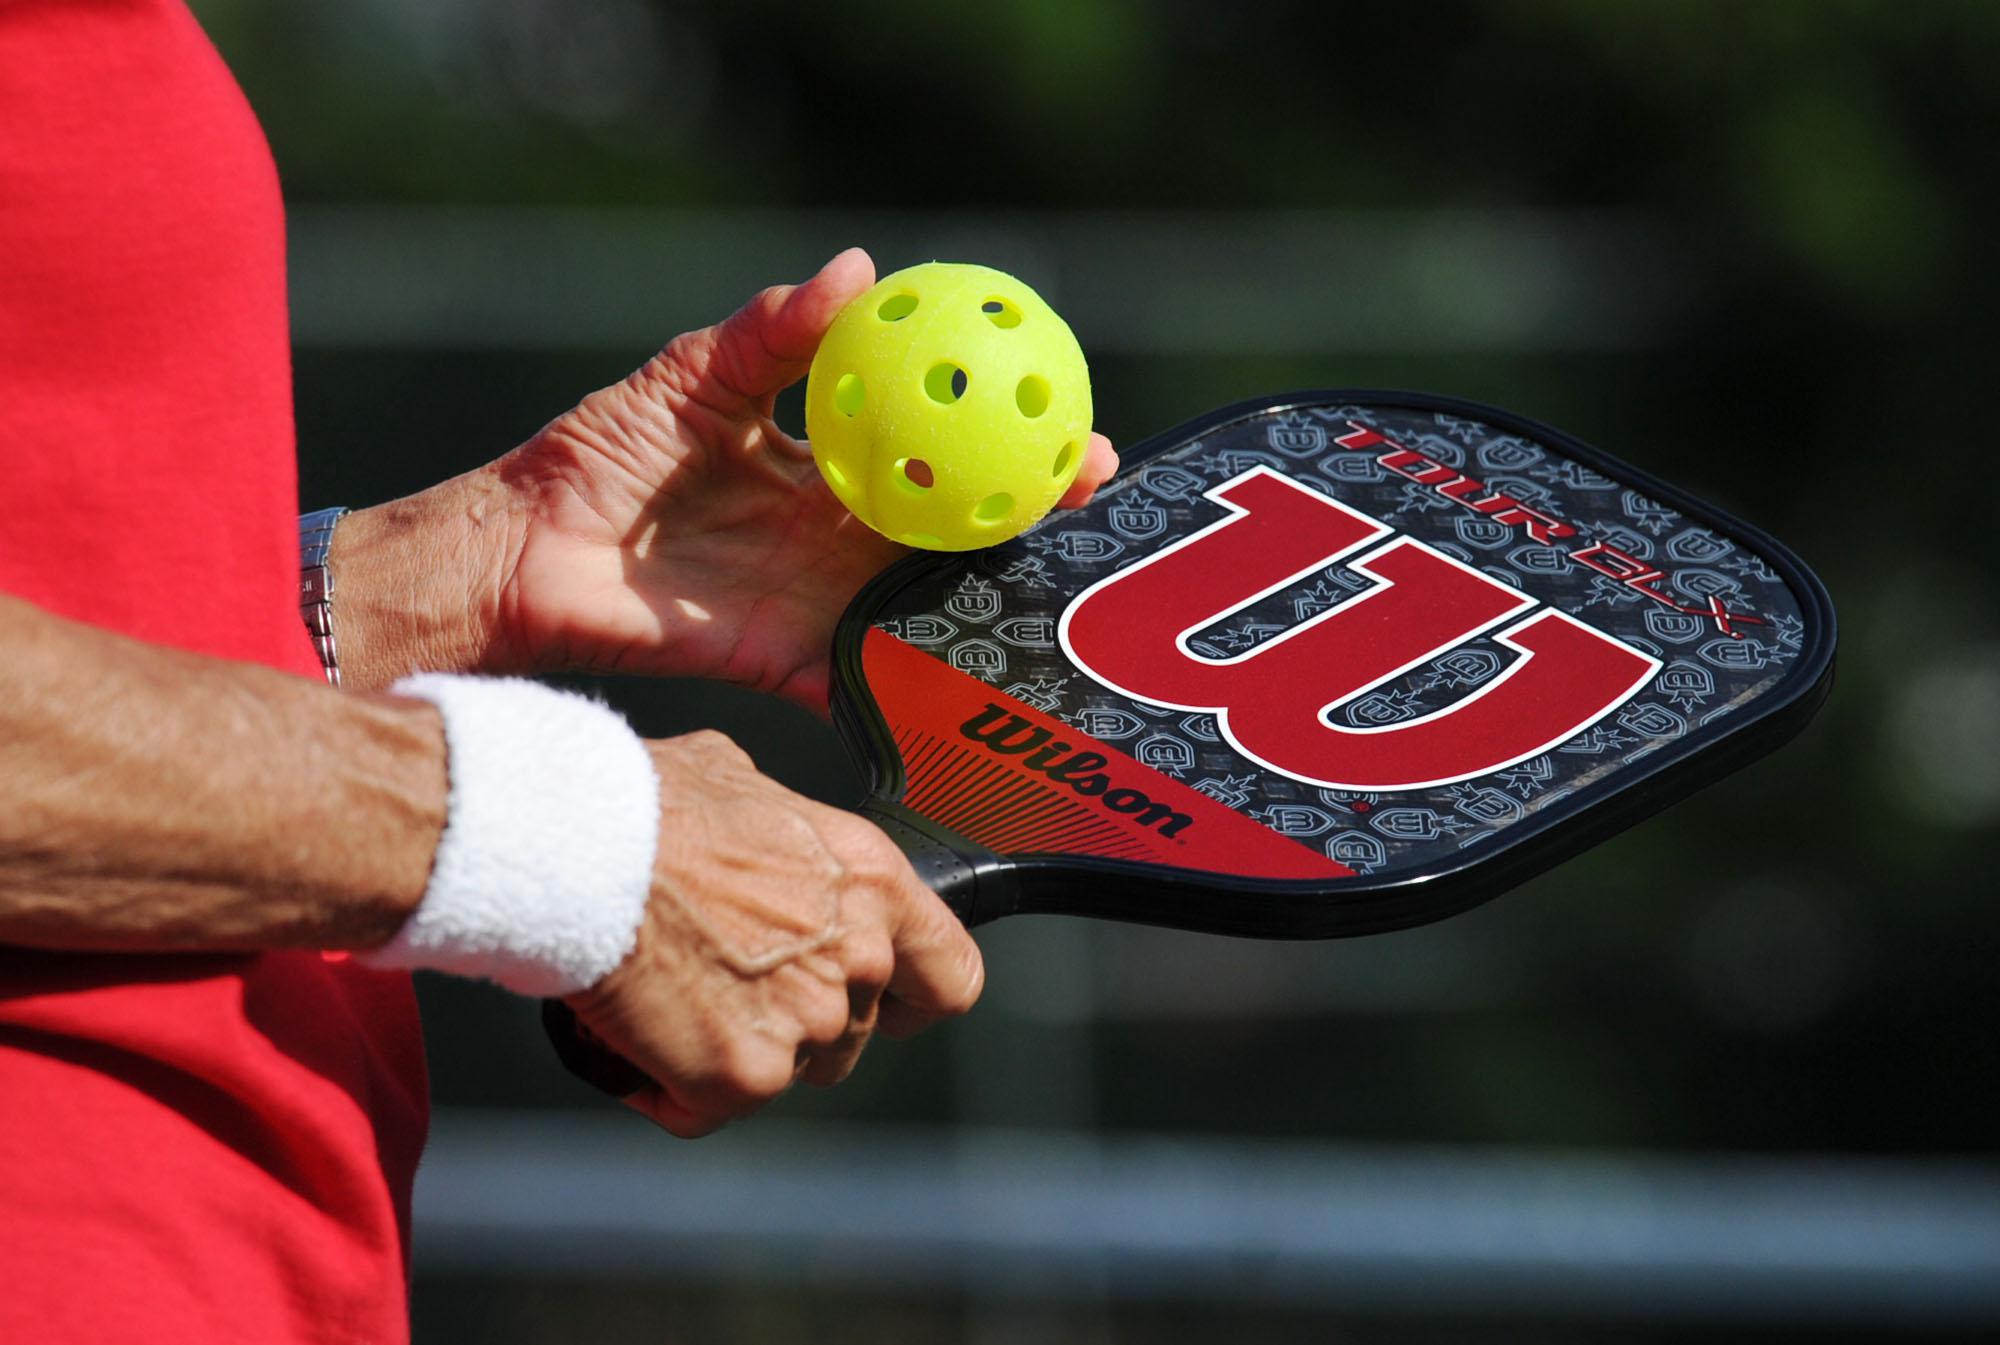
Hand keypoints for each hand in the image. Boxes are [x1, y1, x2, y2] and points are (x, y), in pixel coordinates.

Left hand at [484, 247, 1116, 706]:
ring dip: (999, 593)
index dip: (998, 423)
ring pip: (931, 599)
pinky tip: (981, 681)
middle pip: (955, 523)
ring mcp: (824, 603)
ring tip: (1064, 575)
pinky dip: (920, 690)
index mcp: (825, 464)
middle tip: (1092, 483)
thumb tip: (859, 267)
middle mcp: (839, 536)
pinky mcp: (795, 665)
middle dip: (1030, 508)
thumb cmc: (597, 455)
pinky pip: (868, 682)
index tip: (1061, 398)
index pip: (933, 440)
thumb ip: (770, 331)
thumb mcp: (691, 377)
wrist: (524, 553)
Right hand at [561, 730, 981, 1135]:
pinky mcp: (746, 1074)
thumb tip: (761, 821)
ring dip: (739, 1051)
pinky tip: (640, 1041)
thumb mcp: (740, 781)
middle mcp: (859, 956)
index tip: (892, 1009)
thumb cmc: (646, 806)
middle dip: (795, 1021)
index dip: (917, 1000)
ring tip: (676, 1000)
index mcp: (872, 881)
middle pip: (853, 1032)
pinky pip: (714, 1108)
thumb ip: (783, 826)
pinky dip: (674, 1089)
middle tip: (726, 984)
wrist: (581, 851)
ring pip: (787, 1073)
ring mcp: (808, 1022)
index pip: (950, 973)